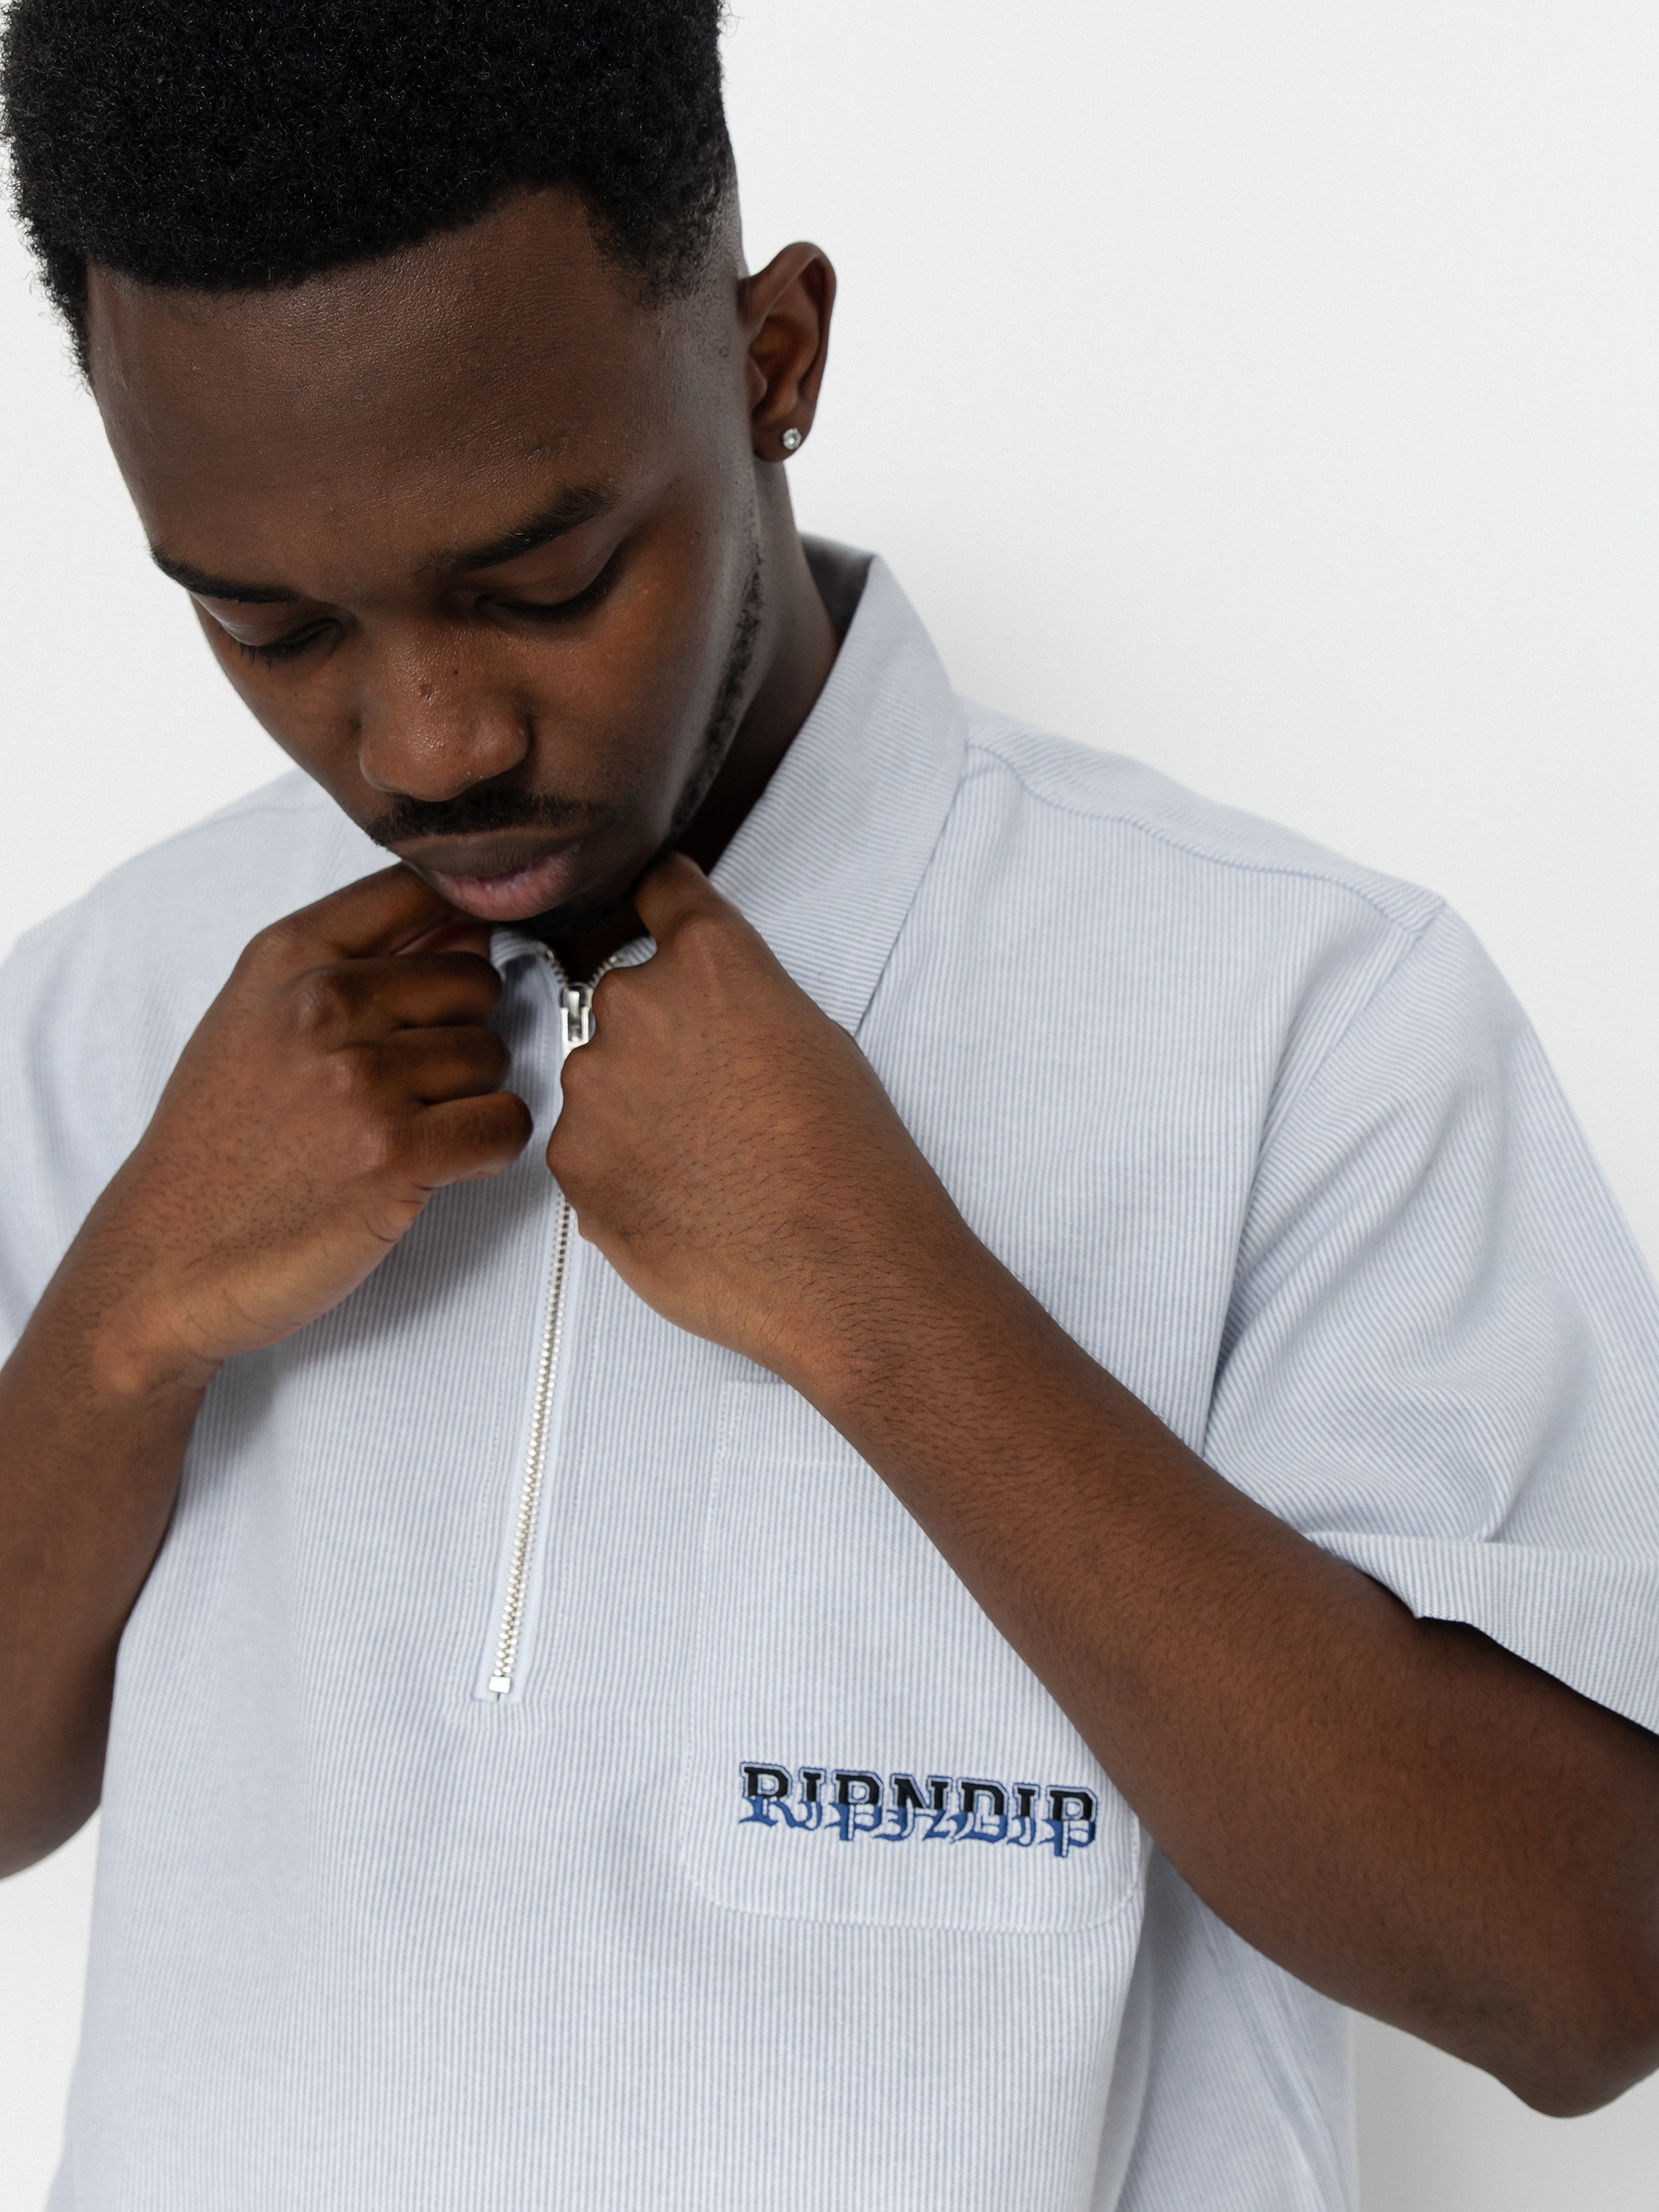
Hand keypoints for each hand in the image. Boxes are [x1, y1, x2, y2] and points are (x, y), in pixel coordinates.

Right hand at [74, 865, 530, 1386]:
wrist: (166, 1257)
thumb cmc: (218, 1145)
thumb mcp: (256, 1021)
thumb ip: (353, 962)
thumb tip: (471, 925)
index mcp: (288, 956)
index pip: (420, 888)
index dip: (461, 927)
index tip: (447, 977)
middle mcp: (324, 1004)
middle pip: (475, 981)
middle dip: (461, 1033)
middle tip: (410, 1085)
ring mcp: (360, 1078)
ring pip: (494, 1055)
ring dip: (469, 1097)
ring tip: (405, 1129)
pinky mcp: (396, 1153)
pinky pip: (505, 1124)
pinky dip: (487, 1148)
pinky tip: (436, 1165)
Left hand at [548, 855, 976, 1390]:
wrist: (844, 1269)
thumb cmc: (851, 1161)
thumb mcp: (815, 1038)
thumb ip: (741, 1004)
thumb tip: (707, 1023)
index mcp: (710, 959)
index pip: (661, 890)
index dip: (665, 908)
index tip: (657, 912)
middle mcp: (637, 1003)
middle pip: (626, 1000)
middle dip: (660, 1040)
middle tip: (717, 1101)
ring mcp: (594, 1084)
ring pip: (602, 1080)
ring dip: (635, 1109)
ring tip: (707, 1166)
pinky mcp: (572, 1160)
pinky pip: (586, 1148)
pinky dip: (621, 1170)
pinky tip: (682, 1202)